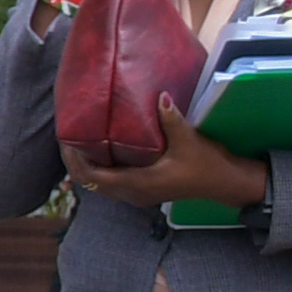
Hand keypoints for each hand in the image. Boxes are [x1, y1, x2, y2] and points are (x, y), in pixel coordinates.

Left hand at [75, 132, 268, 213]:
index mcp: (138, 184)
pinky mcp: (142, 191)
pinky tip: (98, 150)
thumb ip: (171, 119)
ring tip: (77, 142)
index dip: (75, 159)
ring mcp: (136, 195)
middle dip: (74, 162)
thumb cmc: (207, 163)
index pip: (93, 176)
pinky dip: (99, 169)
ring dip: (85, 166)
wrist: (225, 183)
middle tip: (66, 137)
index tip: (67, 139)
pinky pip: (110, 183)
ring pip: (99, 185)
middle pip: (90, 183)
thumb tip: (160, 96)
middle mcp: (132, 194)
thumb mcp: (188, 140)